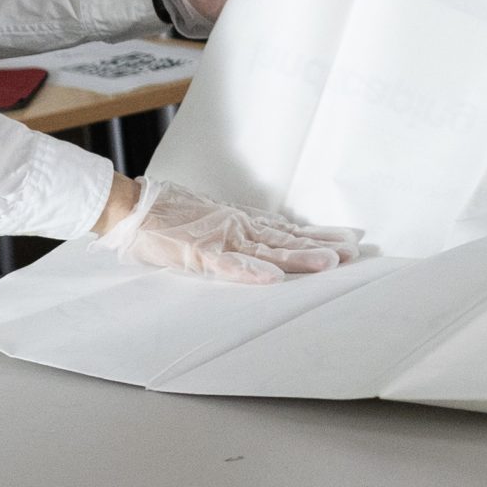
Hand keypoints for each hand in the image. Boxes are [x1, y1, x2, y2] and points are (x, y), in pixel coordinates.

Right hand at [97, 176, 362, 284]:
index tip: (349, 238)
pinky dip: (249, 271)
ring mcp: (220, 238)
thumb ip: (238, 230)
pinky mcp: (198, 251)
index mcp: (241, 221)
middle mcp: (238, 227)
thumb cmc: (169, 213)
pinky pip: (227, 264)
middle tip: (354, 252)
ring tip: (329, 263)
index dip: (319, 234)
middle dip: (322, 245)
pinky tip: (271, 279)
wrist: (132, 207)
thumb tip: (267, 237)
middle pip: (287, 238)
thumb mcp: (213, 218)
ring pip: (266, 250)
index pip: (288, 229)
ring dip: (298, 257)